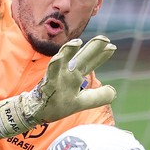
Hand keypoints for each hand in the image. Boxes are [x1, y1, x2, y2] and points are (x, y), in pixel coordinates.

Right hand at [0, 35, 117, 142]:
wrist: (36, 111)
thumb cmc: (58, 104)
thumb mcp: (82, 102)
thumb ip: (97, 97)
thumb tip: (113, 91)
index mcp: (76, 75)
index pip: (90, 63)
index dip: (100, 55)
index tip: (111, 47)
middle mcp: (67, 73)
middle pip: (81, 58)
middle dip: (92, 48)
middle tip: (104, 39)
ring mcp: (57, 77)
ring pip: (63, 61)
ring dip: (69, 51)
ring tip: (77, 42)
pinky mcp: (48, 83)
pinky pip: (51, 72)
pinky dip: (55, 63)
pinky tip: (59, 56)